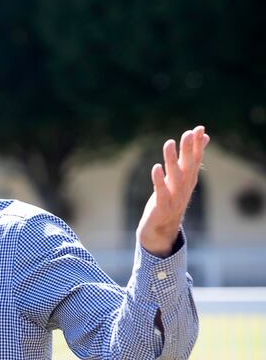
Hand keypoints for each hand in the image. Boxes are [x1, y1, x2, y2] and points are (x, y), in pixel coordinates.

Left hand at [137, 125, 209, 256]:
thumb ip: (189, 160)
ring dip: (172, 160)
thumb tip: (203, 138)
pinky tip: (156, 167)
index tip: (199, 128)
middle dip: (189, 149)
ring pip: (175, 177)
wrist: (159, 230)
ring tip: (169, 143)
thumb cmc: (169, 201)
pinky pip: (161, 192)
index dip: (197, 145)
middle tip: (189, 133)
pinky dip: (159, 180)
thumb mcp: (179, 179)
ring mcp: (174, 198)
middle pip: (188, 166)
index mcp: (188, 181)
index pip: (195, 160)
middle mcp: (184, 188)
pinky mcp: (162, 207)